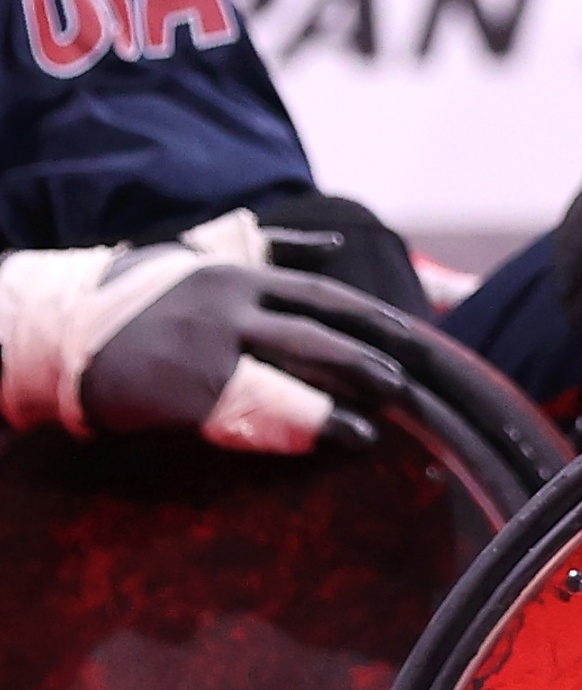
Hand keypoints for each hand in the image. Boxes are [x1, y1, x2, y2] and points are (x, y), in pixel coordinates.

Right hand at [0, 246, 399, 451]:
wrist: (59, 329)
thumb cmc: (137, 293)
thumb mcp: (200, 256)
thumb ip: (269, 251)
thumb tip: (334, 248)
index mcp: (237, 276)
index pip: (322, 297)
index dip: (372, 319)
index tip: (413, 337)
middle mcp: (227, 309)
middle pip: (316, 336)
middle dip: (368, 362)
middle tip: (409, 385)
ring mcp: (205, 352)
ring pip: (289, 377)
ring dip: (340, 400)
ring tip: (378, 422)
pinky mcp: (184, 394)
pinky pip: (249, 415)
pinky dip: (293, 430)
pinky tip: (329, 442)